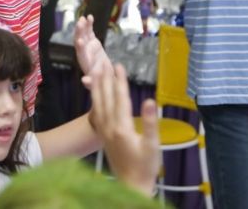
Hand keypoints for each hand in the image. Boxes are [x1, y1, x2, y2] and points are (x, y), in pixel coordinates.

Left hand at [74, 15, 111, 88]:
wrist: (106, 76)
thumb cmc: (102, 82)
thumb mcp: (97, 84)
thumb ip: (90, 82)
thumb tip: (84, 80)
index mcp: (85, 63)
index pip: (81, 54)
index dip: (80, 47)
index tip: (80, 41)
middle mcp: (84, 53)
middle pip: (80, 42)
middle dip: (79, 33)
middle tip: (80, 24)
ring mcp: (87, 46)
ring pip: (83, 35)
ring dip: (82, 27)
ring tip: (83, 18)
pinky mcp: (92, 42)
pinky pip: (89, 32)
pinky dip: (89, 25)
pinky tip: (90, 17)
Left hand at [90, 64, 159, 195]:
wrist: (131, 186)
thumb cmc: (145, 167)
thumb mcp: (152, 145)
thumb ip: (151, 122)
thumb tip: (150, 100)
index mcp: (122, 127)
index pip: (120, 98)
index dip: (119, 80)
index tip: (118, 65)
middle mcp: (110, 127)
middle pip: (105, 97)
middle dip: (104, 78)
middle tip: (103, 61)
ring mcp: (104, 131)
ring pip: (97, 104)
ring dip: (97, 86)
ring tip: (95, 71)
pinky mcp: (103, 135)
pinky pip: (96, 112)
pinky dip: (95, 99)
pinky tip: (96, 94)